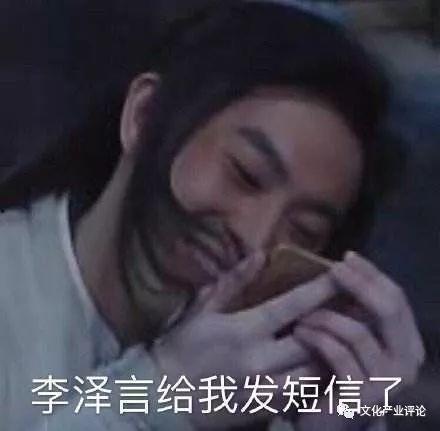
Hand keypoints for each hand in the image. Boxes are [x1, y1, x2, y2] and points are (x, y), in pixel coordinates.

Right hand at [152, 251, 336, 429]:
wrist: (164, 397)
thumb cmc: (182, 347)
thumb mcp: (203, 310)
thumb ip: (234, 282)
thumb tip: (260, 255)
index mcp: (243, 330)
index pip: (292, 306)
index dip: (320, 290)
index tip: (343, 276)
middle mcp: (260, 360)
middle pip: (313, 342)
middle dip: (338, 325)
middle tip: (358, 312)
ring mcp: (264, 390)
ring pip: (314, 374)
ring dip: (332, 355)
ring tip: (348, 340)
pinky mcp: (265, 412)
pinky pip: (302, 397)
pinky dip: (315, 382)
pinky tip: (325, 370)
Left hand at [293, 252, 424, 430]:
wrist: (330, 423)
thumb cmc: (338, 374)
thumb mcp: (354, 339)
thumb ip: (358, 313)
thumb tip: (343, 270)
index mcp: (407, 344)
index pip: (396, 298)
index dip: (372, 274)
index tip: (346, 257)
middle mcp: (408, 363)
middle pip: (388, 309)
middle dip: (358, 284)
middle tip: (332, 269)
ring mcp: (388, 383)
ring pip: (358, 331)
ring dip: (325, 316)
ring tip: (302, 315)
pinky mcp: (363, 398)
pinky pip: (338, 354)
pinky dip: (316, 338)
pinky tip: (299, 332)